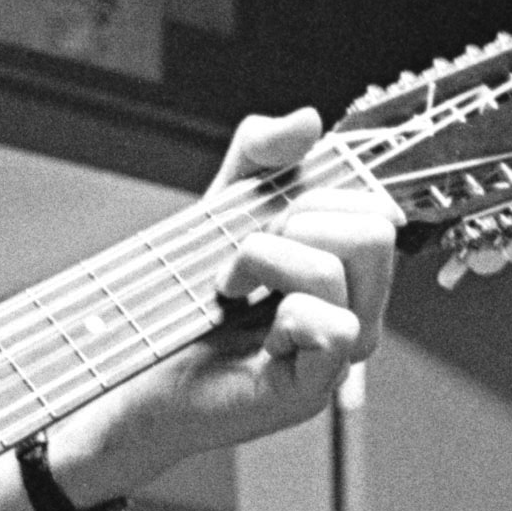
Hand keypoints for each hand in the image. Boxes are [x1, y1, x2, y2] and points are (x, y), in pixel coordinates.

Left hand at [127, 107, 398, 460]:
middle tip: (248, 259)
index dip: (315, 199)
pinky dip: (281, 312)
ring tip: (231, 290)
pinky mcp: (314, 388)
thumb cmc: (183, 301)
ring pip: (337, 269)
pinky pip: (332, 323)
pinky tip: (255, 333)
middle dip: (296, 224)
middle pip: (375, 229)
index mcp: (351, 276)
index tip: (264, 229)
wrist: (135, 367)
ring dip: (264, 260)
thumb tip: (308, 121)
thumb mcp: (222, 208)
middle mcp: (358, 314)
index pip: (376, 208)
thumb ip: (259, 156)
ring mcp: (340, 355)